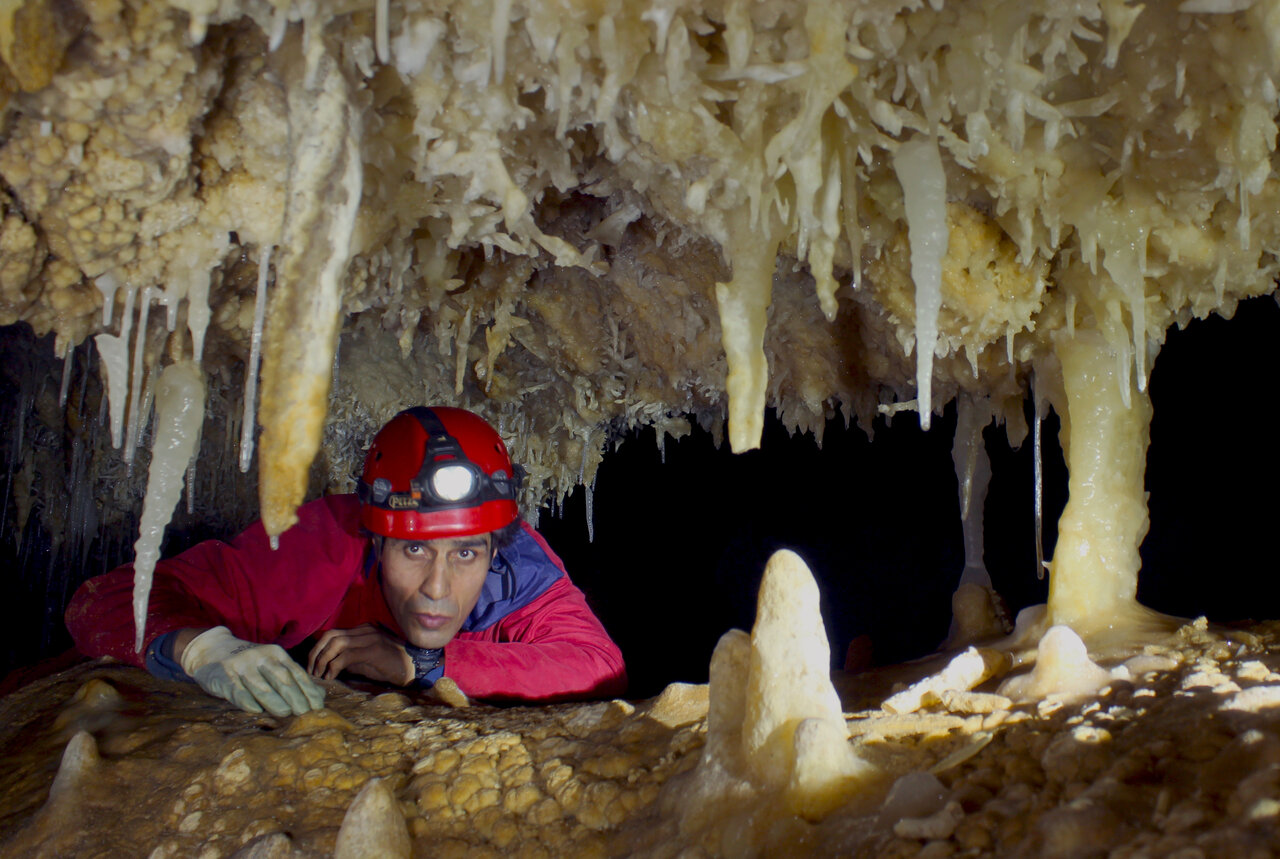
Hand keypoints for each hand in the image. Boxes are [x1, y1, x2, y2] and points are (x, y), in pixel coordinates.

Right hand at [179, 626, 325, 716]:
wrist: (212, 650)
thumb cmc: (250, 664)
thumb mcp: (273, 664)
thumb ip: (293, 678)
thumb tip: (320, 695)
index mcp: (276, 654)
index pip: (297, 673)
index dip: (308, 690)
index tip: (317, 707)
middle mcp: (261, 657)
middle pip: (282, 679)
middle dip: (296, 697)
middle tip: (305, 713)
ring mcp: (242, 666)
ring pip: (262, 686)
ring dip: (275, 701)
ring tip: (287, 713)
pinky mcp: (225, 676)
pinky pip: (238, 691)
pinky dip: (248, 701)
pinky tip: (256, 711)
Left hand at [307, 624, 413, 685]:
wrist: (414, 668)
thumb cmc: (390, 666)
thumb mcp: (365, 662)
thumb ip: (349, 659)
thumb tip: (328, 665)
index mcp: (362, 630)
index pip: (332, 634)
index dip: (317, 649)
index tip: (311, 666)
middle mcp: (364, 630)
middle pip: (330, 635)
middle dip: (316, 653)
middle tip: (311, 671)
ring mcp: (370, 638)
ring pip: (336, 643)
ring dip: (323, 660)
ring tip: (319, 674)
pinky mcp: (374, 649)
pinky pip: (347, 655)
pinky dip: (334, 666)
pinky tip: (331, 676)